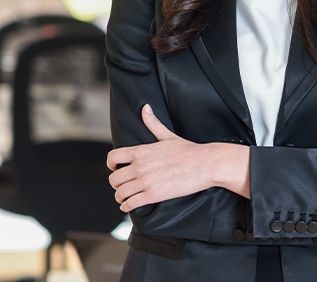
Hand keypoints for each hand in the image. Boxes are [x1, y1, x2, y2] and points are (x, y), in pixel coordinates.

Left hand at [107, 105, 249, 211]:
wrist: (206, 164)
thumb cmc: (189, 150)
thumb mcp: (168, 136)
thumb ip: (153, 123)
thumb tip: (145, 108)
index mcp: (142, 151)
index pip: (113, 157)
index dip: (110, 165)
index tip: (115, 168)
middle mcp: (140, 166)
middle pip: (114, 179)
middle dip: (116, 184)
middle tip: (123, 185)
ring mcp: (146, 181)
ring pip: (120, 193)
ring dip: (120, 197)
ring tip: (125, 198)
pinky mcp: (154, 195)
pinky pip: (130, 204)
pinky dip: (126, 207)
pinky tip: (130, 205)